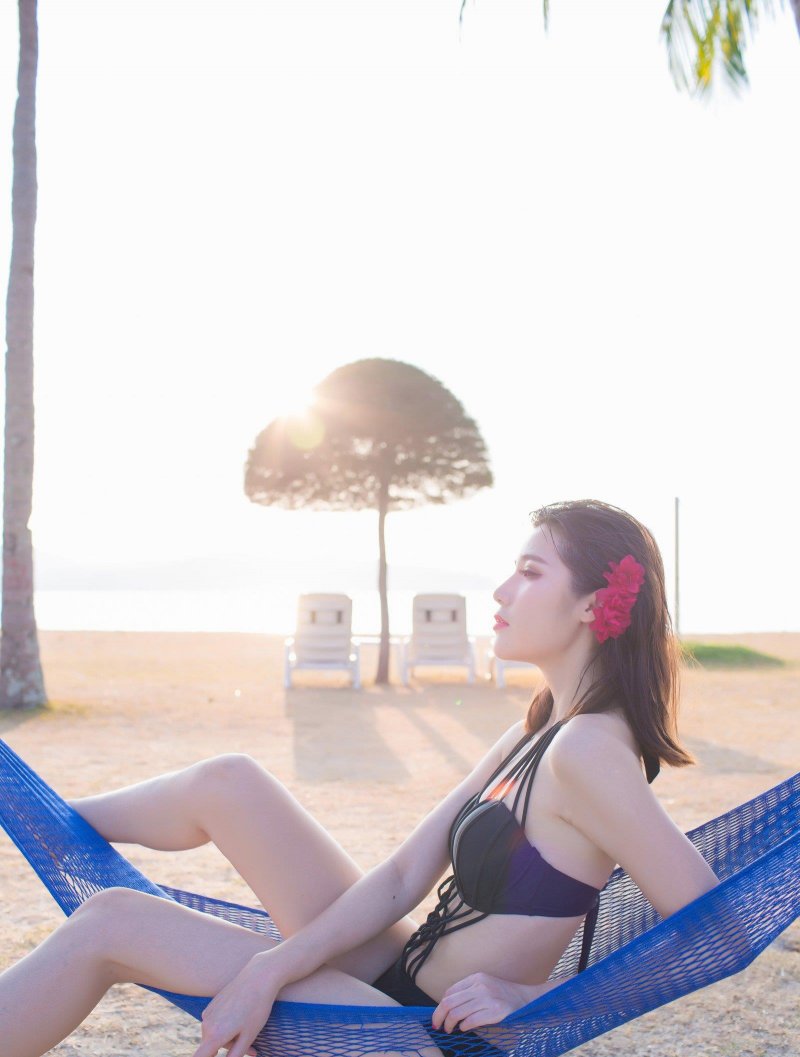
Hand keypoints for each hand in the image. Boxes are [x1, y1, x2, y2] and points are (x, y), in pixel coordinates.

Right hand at [191, 954, 280, 1056]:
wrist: (259, 976)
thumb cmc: (256, 1008)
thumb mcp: (248, 1037)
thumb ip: (234, 1056)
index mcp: (214, 1035)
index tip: (216, 1054)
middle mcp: (206, 1024)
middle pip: (212, 1048)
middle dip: (229, 1049)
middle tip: (252, 1049)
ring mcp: (208, 1012)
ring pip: (215, 1035)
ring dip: (229, 1038)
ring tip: (249, 1030)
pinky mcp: (212, 1004)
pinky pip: (216, 1023)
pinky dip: (227, 1026)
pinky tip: (242, 1017)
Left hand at [431, 972, 547, 1033]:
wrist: (529, 999)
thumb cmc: (505, 996)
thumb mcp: (485, 987)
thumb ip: (469, 993)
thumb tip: (447, 1008)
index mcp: (476, 978)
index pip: (450, 992)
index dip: (440, 1006)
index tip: (438, 1017)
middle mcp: (481, 986)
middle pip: (449, 1002)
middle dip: (439, 1016)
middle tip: (437, 1026)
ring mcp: (488, 998)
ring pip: (457, 1012)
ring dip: (449, 1024)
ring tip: (449, 1030)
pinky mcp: (496, 1011)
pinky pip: (471, 1021)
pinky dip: (464, 1026)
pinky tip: (464, 1028)